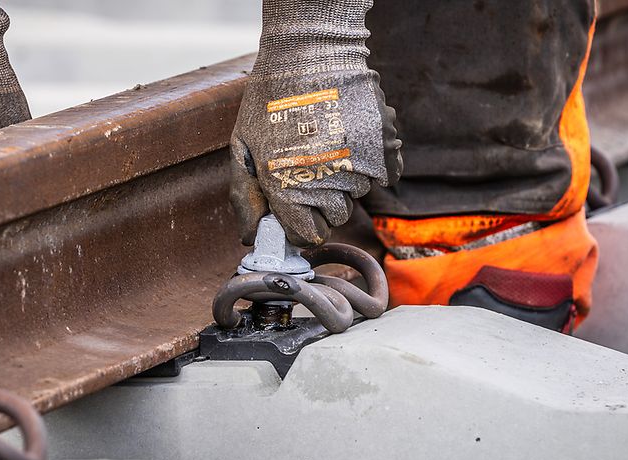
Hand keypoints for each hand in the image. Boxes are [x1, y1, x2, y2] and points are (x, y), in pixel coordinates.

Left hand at [230, 70, 401, 247]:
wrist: (309, 55)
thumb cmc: (270, 101)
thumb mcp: (243, 149)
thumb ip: (245, 197)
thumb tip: (251, 236)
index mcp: (287, 189)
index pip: (308, 235)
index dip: (301, 223)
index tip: (298, 206)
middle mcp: (326, 183)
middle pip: (336, 216)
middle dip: (323, 198)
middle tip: (311, 164)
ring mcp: (359, 166)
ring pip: (358, 192)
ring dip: (345, 175)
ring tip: (327, 141)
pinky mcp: (383, 148)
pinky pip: (384, 174)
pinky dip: (371, 162)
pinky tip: (350, 137)